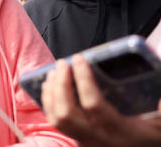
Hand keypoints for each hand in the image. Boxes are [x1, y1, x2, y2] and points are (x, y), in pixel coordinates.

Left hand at [41, 55, 160, 146]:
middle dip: (61, 85)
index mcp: (119, 130)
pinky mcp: (78, 141)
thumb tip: (159, 92)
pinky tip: (50, 87)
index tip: (79, 59)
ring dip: (51, 93)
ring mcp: (85, 141)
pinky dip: (48, 103)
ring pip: (57, 119)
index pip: (94, 104)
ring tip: (53, 72)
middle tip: (62, 63)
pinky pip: (55, 123)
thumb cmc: (151, 139)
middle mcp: (98, 137)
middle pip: (67, 112)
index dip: (84, 80)